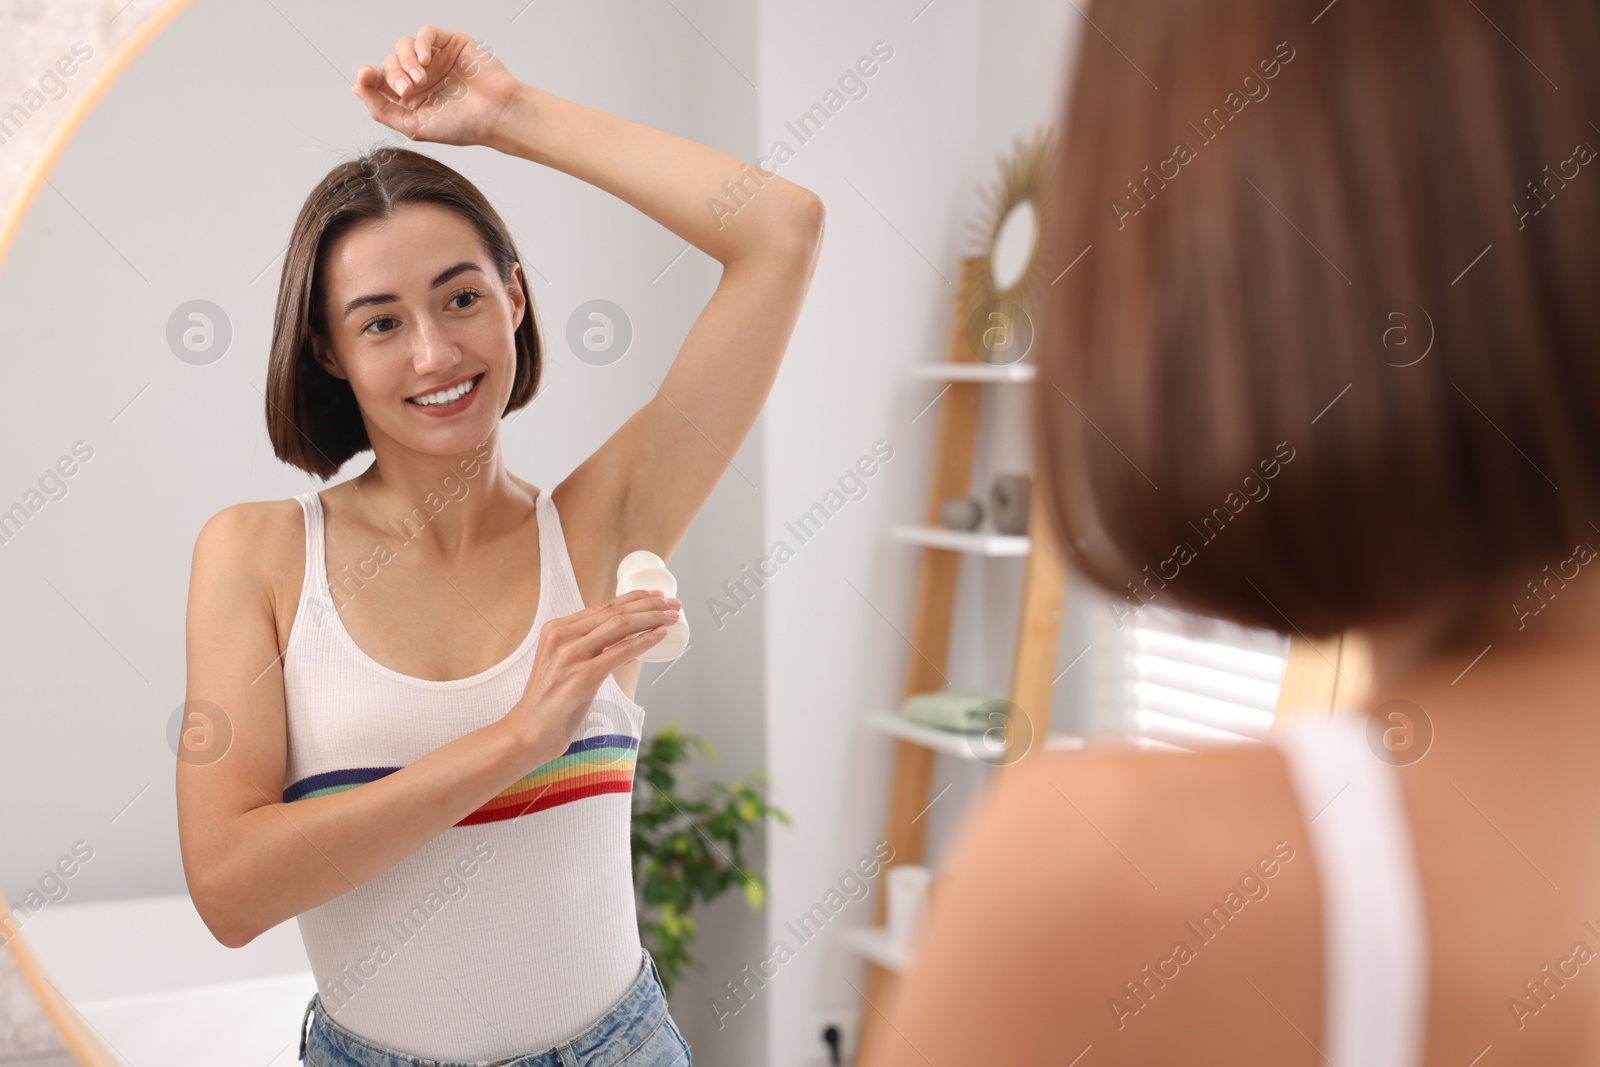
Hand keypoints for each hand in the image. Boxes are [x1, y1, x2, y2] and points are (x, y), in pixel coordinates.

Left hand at [350, 26, 521, 147]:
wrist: (496, 115)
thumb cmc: (463, 126)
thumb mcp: (414, 126)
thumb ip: (382, 110)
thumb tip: (356, 89)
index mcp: (412, 98)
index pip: (381, 81)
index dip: (368, 76)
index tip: (365, 77)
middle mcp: (422, 77)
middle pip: (390, 63)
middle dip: (393, 74)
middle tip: (407, 89)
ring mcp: (436, 60)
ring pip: (404, 46)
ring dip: (406, 61)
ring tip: (421, 79)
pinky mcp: (450, 44)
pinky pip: (426, 34)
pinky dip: (421, 44)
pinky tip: (427, 60)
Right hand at [501, 589, 681, 764]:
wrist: (530, 730)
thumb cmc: (551, 701)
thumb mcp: (563, 663)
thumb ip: (586, 648)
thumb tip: (626, 641)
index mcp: (556, 629)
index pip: (603, 606)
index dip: (634, 598)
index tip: (656, 596)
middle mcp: (562, 636)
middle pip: (615, 611)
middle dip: (649, 604)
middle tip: (673, 604)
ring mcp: (572, 655)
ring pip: (620, 625)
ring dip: (652, 618)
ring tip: (672, 617)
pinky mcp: (584, 675)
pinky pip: (621, 651)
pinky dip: (644, 641)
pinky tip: (659, 636)